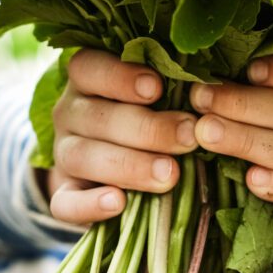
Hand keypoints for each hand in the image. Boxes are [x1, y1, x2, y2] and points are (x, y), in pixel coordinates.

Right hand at [47, 49, 197, 223]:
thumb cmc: (150, 120)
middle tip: (188, 137)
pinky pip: (65, 202)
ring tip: (169, 174)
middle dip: (146, 128)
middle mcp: (70, 113)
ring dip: (128, 165)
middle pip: (96, 116)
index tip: (157, 88)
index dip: (120, 77)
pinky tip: (118, 202)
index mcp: (88, 81)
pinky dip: (89, 204)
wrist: (115, 172)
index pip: (89, 68)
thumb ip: (172, 91)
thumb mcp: (157, 99)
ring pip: (82, 156)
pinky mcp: (64, 194)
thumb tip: (208, 90)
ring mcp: (64, 154)